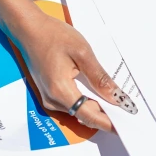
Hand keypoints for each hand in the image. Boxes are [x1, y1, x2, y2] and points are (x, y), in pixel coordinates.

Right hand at [12, 8, 137, 132]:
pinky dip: (87, 101)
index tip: (126, 126)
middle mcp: (52, 100)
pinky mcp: (49, 93)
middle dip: (106, 116)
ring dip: (97, 108)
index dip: (109, 123)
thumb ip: (99, 78)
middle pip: (85, 115)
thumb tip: (115, 97)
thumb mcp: (82, 53)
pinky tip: (98, 93)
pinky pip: (72, 103)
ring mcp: (49, 98)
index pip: (90, 116)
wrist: (28, 28)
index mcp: (60, 91)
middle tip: (127, 112)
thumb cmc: (53, 36)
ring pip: (79, 111)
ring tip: (116, 102)